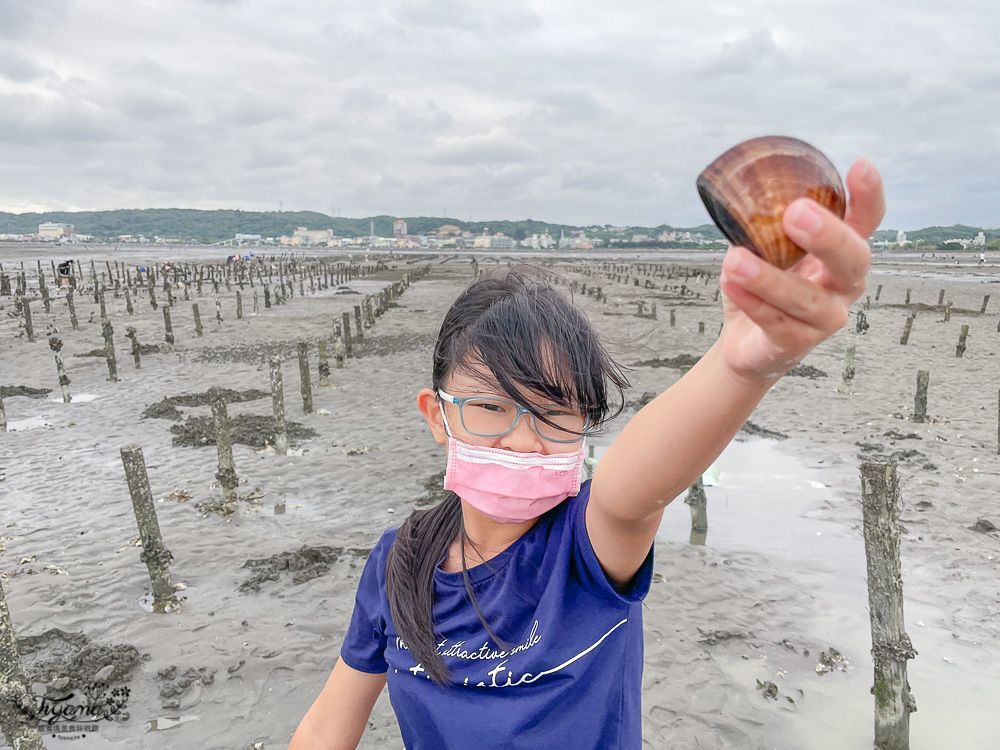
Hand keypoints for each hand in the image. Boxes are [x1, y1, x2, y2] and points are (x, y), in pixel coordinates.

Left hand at [717, 157, 884, 382]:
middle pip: (853, 260)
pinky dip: (750, 301)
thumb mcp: (763, 249)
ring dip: (769, 278)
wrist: (747, 343)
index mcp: (839, 253)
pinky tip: (729, 282)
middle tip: (796, 212)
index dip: (869, 196)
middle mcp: (843, 285)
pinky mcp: (796, 343)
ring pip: (805, 299)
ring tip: (735, 259)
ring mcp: (825, 318)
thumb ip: (760, 224)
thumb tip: (741, 193)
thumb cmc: (762, 287)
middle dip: (828, 236)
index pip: (866, 222)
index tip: (862, 165)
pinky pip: (775, 322)